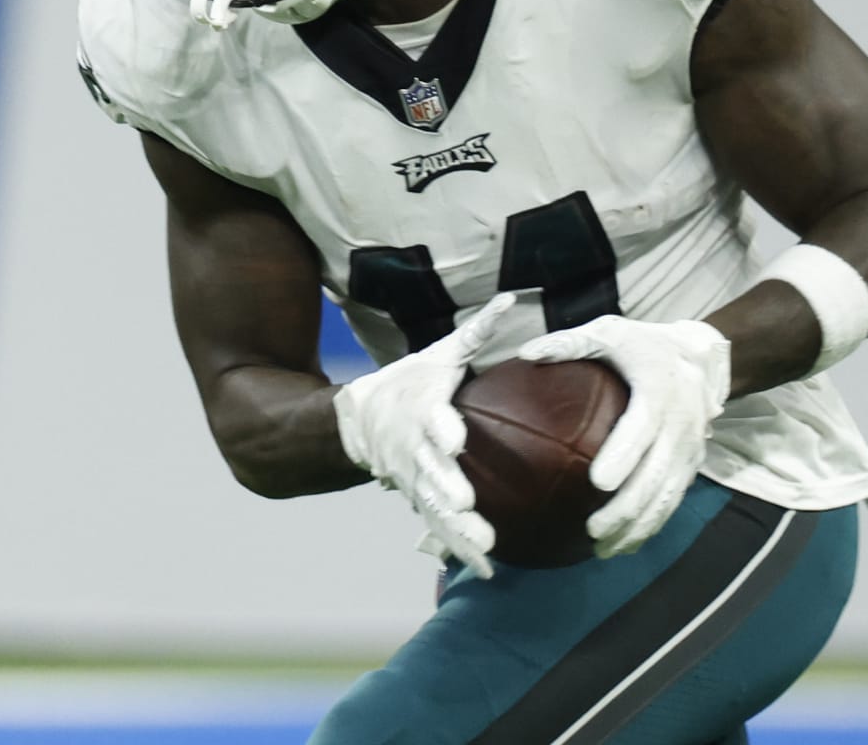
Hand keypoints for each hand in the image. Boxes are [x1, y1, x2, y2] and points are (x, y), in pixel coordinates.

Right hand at [334, 293, 515, 578]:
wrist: (357, 421)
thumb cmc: (407, 383)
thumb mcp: (438, 355)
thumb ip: (476, 332)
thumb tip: (510, 298)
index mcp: (422, 411)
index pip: (431, 420)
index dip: (441, 429)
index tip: (455, 439)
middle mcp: (415, 449)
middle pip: (431, 471)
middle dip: (447, 489)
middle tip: (466, 506)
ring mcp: (414, 479)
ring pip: (435, 507)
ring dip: (457, 530)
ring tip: (485, 549)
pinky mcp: (417, 499)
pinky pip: (438, 526)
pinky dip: (458, 547)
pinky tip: (487, 569)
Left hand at [519, 316, 730, 557]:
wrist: (703, 358)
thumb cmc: (645, 345)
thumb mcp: (611, 332)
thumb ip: (571, 342)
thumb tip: (526, 354)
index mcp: (658, 390)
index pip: (641, 429)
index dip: (624, 456)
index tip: (598, 482)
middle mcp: (680, 424)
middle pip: (655, 475)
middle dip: (627, 508)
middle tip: (593, 531)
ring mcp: (689, 449)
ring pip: (666, 497)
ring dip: (638, 527)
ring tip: (604, 549)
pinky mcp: (691, 465)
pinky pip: (672, 501)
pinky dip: (651, 526)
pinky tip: (625, 545)